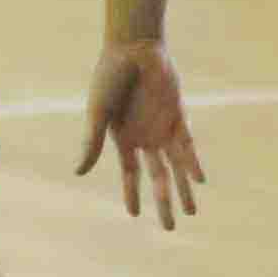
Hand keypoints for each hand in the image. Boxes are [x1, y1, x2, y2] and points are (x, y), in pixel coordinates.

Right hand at [75, 40, 205, 227]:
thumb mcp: (97, 114)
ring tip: (190, 212)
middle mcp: (145, 138)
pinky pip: (188, 146)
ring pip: (176, 167)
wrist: (133, 48)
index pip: (129, 174)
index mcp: (122, 139)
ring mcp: (163, 128)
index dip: (131, 195)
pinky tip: (199, 181)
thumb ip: (91, 143)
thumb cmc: (109, 77)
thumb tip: (78, 172)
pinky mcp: (178, 116)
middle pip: (156, 178)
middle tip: (170, 228)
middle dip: (163, 202)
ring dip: (183, 189)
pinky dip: (193, 163)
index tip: (133, 215)